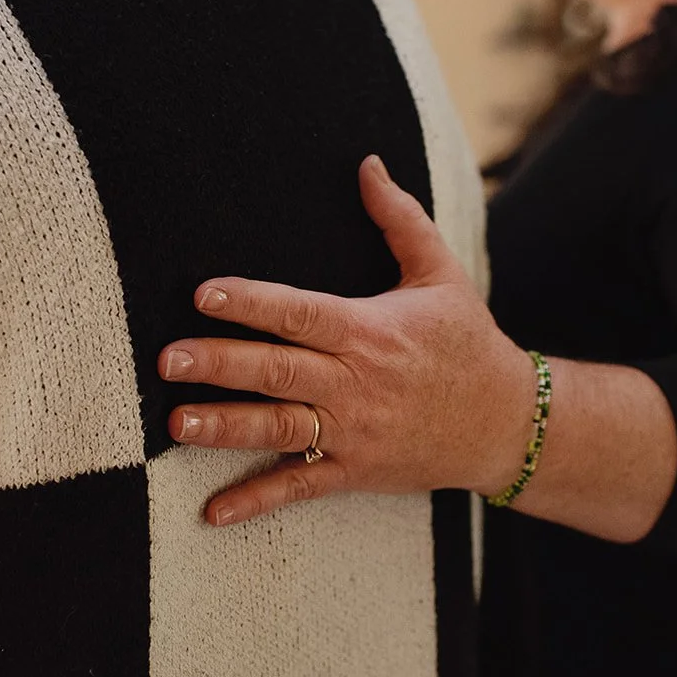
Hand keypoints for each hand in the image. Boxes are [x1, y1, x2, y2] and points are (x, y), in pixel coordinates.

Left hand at [159, 156, 534, 525]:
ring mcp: (354, 432)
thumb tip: (368, 163)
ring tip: (178, 423)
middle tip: (168, 358)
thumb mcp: (441, 274)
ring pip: (281, 428)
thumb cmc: (467, 342)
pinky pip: (300, 487)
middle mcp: (357, 383)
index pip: (301, 313)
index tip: (204, 294)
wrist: (507, 422)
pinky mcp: (355, 470)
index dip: (252, 303)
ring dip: (228, 426)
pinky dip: (256, 501)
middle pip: (280, 371)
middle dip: (222, 364)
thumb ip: (399, 219)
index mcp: (370, 331)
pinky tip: (212, 512)